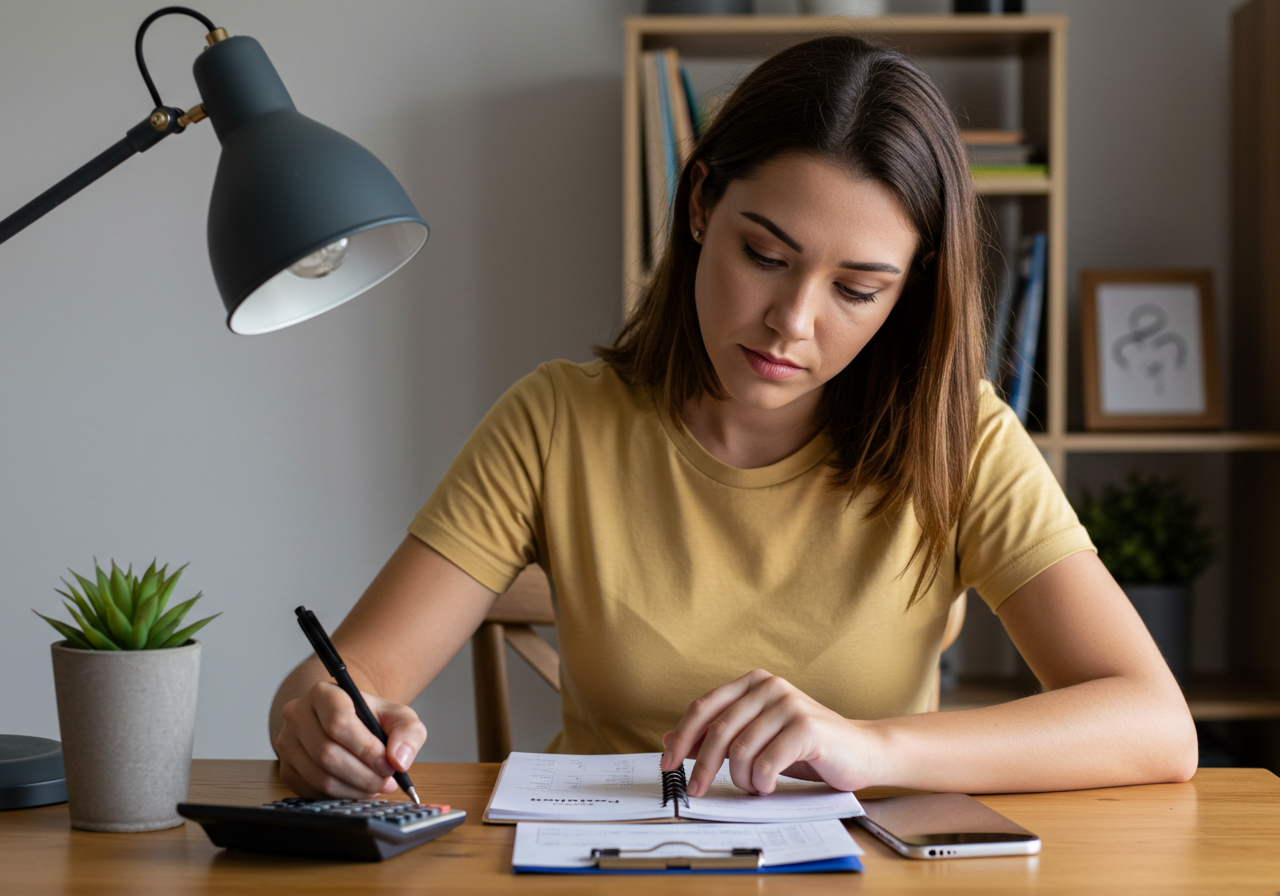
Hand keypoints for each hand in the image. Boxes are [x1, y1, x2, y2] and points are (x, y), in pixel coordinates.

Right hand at [274, 680, 426, 798]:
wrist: (344, 722)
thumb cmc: (370, 718)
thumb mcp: (397, 716)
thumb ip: (407, 732)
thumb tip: (399, 760)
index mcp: (323, 693)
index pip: (338, 722)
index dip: (366, 748)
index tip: (388, 765)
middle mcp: (298, 715)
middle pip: (327, 753)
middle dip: (363, 774)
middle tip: (387, 781)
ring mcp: (287, 743)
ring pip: (320, 777)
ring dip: (355, 788)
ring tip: (377, 785)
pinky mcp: (287, 769)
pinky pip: (313, 791)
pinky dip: (341, 796)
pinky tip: (358, 788)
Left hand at [660, 669, 881, 796]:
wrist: (862, 751)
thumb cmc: (806, 746)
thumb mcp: (757, 736)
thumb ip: (719, 734)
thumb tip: (670, 741)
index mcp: (753, 682)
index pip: (704, 708)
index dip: (681, 737)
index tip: (666, 763)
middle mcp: (770, 686)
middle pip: (718, 730)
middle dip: (702, 766)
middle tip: (695, 791)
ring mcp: (789, 705)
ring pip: (740, 750)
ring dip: (740, 779)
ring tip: (753, 787)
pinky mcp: (807, 728)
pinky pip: (767, 763)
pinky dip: (762, 782)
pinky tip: (769, 786)